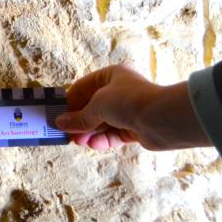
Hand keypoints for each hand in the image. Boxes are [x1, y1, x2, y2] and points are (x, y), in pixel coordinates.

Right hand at [55, 64, 210, 151]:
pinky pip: (113, 134)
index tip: (58, 116)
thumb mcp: (98, 105)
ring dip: (90, 132)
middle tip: (67, 133)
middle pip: (92, 107)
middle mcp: (119, 91)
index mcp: (111, 76)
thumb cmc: (128, 101)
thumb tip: (60, 123)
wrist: (163, 119)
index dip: (70, 102)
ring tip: (79, 142)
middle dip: (80, 121)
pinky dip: (103, 139)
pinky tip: (94, 145)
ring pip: (102, 122)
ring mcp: (127, 110)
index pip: (84, 87)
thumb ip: (79, 117)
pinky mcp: (134, 128)